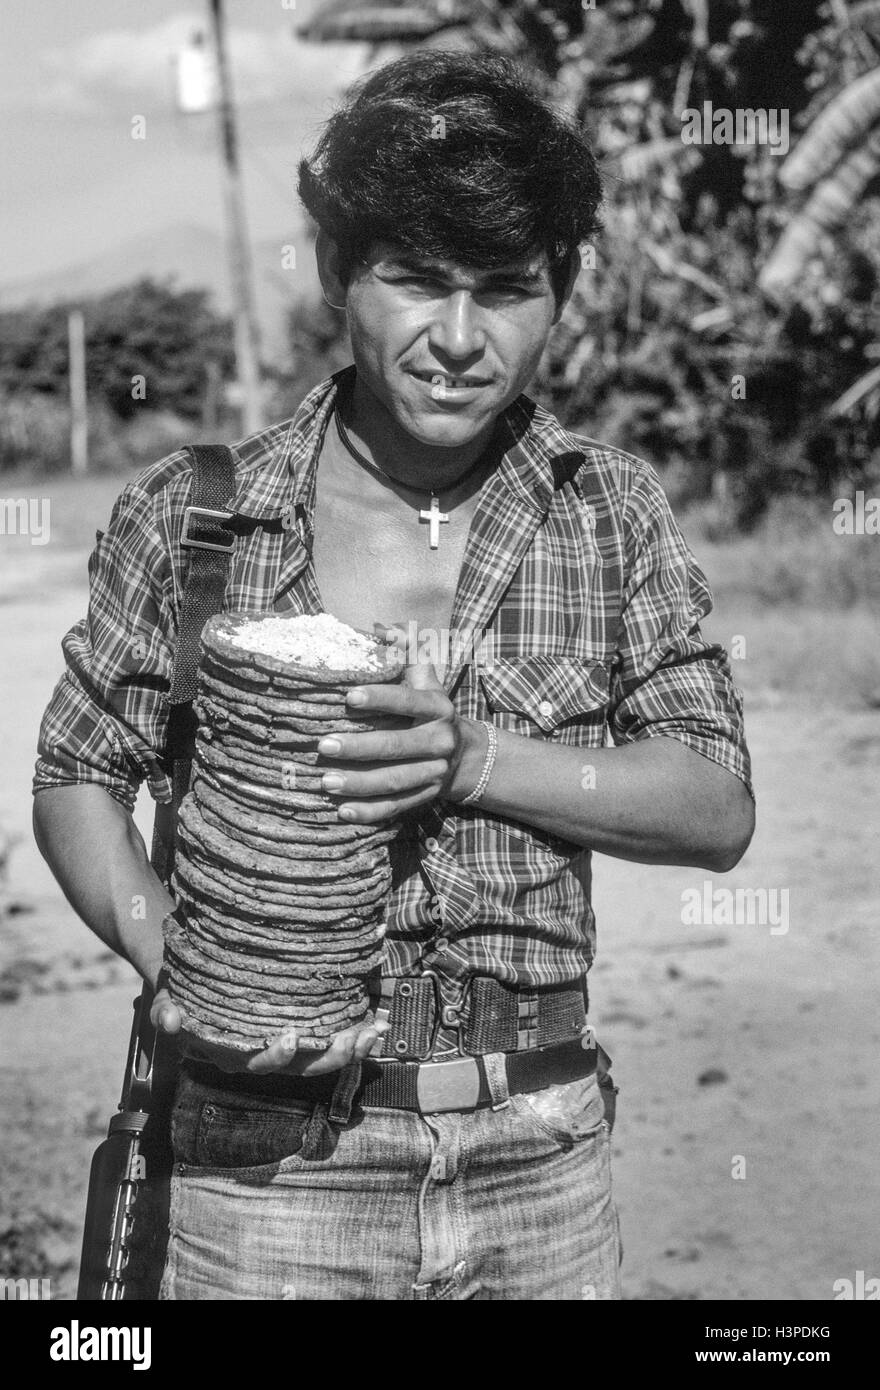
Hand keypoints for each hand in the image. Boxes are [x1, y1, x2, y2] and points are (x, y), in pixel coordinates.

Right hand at [151, 987, 388, 1075]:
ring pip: (322, 1057)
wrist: (191, 981)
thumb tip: (168, 1018)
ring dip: (350, 1048)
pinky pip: (330, 1038)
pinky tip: (375, 1023)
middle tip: (353, 1038)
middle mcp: (261, 1055)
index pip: (257, 1061)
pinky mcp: (301, 1030)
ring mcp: (284, 1046)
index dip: (277, 1055)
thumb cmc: (182, 989)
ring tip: (373, 1031)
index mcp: (232, 1051)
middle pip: (301, 1066)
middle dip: (330, 1056)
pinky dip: (353, 1032)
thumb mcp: (166, 996)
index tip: (292, 1036)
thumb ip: (166, 1009)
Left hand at [316, 662, 480, 822]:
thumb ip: (406, 650)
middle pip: (399, 746)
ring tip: (325, 781)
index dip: (380, 698)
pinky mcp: (426, 797)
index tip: (348, 696)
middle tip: (322, 745)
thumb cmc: (430, 707)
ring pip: (396, 781)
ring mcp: (434, 772)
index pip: (409, 701)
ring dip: (360, 784)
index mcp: (438, 707)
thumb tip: (381, 626)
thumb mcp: (425, 677)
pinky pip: (397, 807)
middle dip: (360, 747)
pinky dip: (370, 812)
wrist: (465, 754)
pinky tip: (342, 811)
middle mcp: (440, 741)